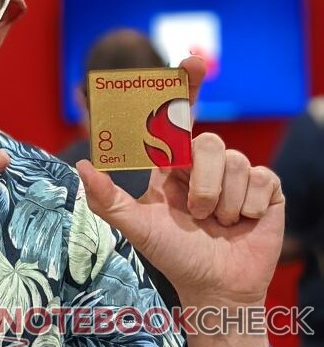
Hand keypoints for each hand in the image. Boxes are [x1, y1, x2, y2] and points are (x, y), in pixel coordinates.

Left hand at [76, 56, 283, 305]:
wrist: (214, 286)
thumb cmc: (173, 253)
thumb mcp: (135, 226)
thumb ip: (106, 198)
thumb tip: (81, 165)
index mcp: (172, 161)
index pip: (180, 113)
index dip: (186, 83)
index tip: (192, 60)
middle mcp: (203, 161)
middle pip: (207, 141)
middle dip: (199, 184)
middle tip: (196, 215)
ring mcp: (236, 172)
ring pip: (232, 161)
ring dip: (220, 202)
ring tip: (216, 224)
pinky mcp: (265, 187)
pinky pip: (260, 179)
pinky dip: (247, 207)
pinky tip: (242, 223)